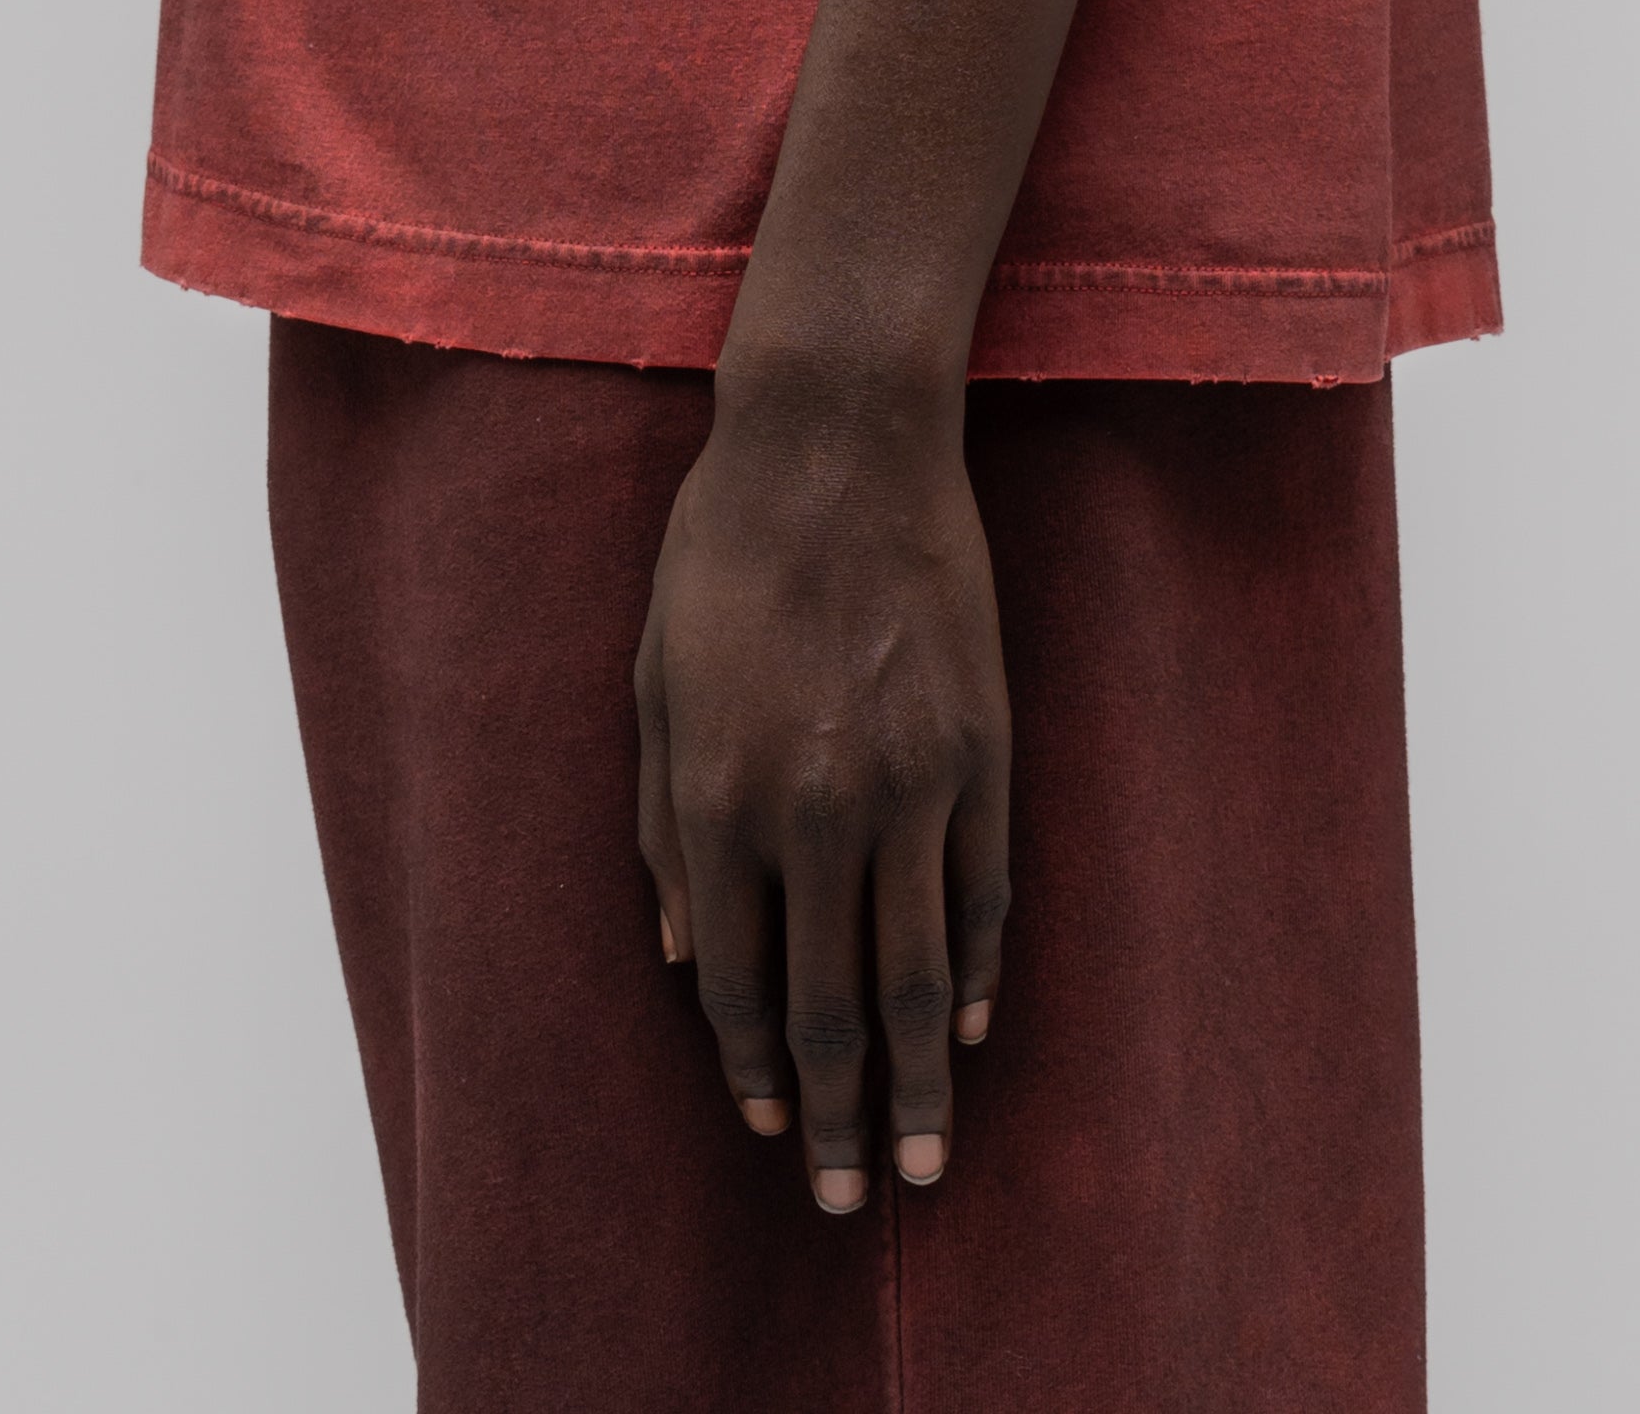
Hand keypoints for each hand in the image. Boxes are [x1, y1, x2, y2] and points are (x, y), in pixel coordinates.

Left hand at [633, 366, 1011, 1209]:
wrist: (837, 440)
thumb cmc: (722, 550)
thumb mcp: (655, 681)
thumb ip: (660, 825)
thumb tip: (674, 953)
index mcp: (720, 798)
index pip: (735, 981)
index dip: (752, 1067)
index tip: (771, 1126)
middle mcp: (815, 809)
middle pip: (830, 1005)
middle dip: (840, 1114)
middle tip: (855, 1199)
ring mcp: (910, 783)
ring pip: (918, 974)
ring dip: (923, 1081)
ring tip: (926, 1157)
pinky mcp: (981, 750)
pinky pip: (984, 893)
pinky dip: (978, 971)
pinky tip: (971, 1024)